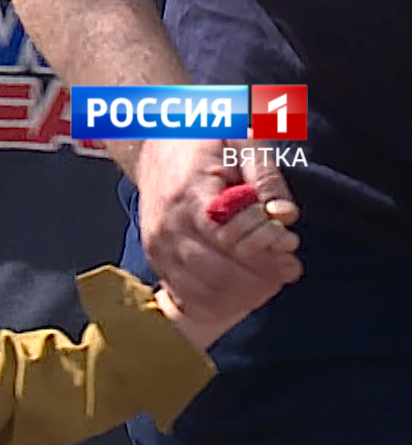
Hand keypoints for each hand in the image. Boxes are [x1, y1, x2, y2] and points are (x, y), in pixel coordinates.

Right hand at [133, 137, 301, 332]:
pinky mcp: (158, 264)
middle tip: (289, 268)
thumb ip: (267, 178)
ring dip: (243, 293)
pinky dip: (220, 303)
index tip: (289, 242)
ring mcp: (158, 250)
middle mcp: (165, 229)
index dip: (262, 247)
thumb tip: (284, 217)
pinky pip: (187, 298)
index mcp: (187, 196)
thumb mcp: (243, 141)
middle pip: (215, 271)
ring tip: (273, 281)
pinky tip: (246, 292)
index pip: (226, 237)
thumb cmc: (204, 142)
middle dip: (259, 276)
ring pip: (202, 290)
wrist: (155, 150)